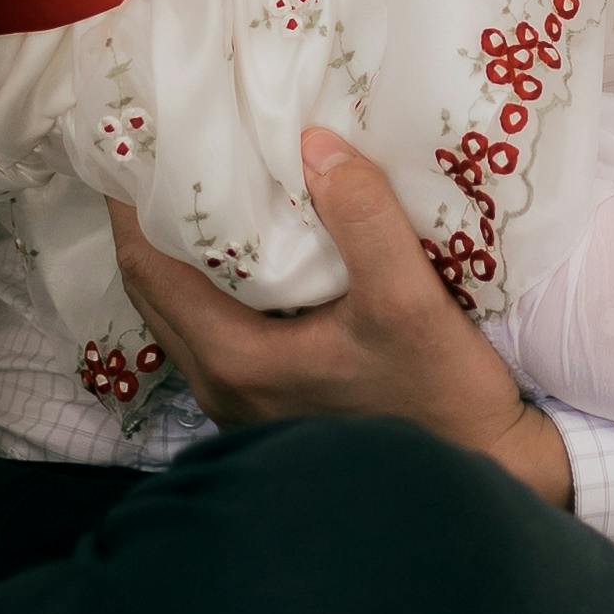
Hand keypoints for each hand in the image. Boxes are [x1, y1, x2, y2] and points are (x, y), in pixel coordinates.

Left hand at [104, 132, 572, 503]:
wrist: (481, 473)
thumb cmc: (442, 397)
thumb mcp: (410, 301)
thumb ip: (364, 220)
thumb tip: (315, 142)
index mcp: (235, 359)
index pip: (147, 269)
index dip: (131, 203)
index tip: (137, 140)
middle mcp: (221, 387)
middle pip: (152, 292)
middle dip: (147, 222)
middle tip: (162, 152)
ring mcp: (241, 404)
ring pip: (179, 315)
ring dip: (177, 256)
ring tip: (197, 190)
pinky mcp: (268, 408)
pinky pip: (212, 333)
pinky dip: (209, 287)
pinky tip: (244, 253)